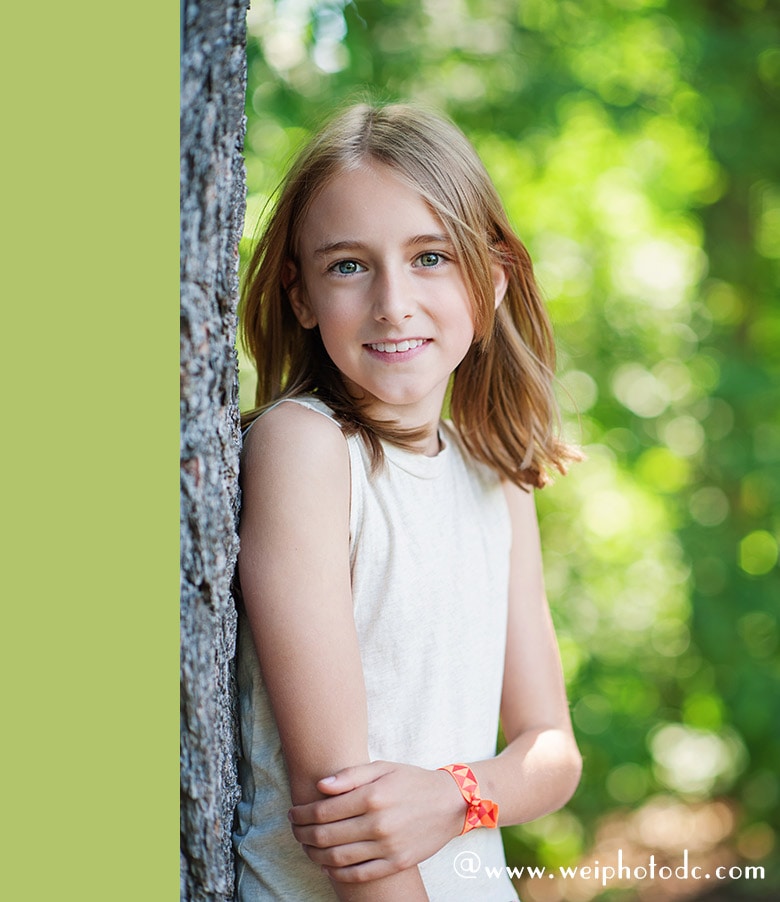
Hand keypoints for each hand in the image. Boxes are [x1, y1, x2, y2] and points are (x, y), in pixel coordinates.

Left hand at [288, 760, 466, 882]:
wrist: (450, 803)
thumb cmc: (412, 780)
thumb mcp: (383, 767)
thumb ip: (351, 775)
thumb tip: (320, 786)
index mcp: (372, 797)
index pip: (323, 811)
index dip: (302, 814)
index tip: (293, 813)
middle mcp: (378, 824)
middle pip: (326, 836)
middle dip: (302, 834)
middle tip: (295, 830)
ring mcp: (387, 847)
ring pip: (337, 858)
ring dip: (315, 854)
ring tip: (307, 847)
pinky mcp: (396, 863)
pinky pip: (359, 874)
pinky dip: (337, 873)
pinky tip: (328, 865)